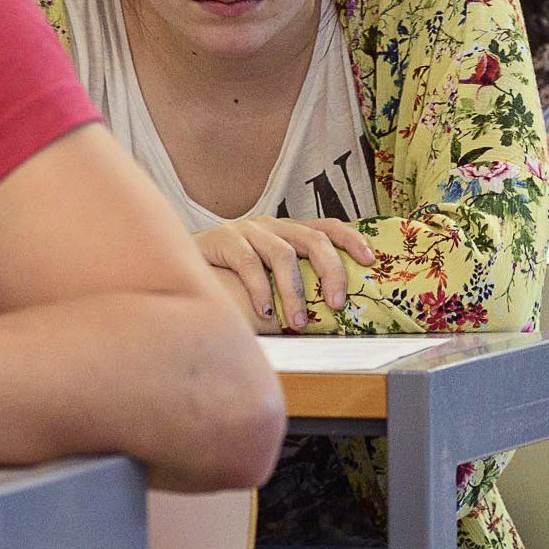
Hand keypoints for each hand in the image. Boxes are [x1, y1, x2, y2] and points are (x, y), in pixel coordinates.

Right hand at [195, 217, 377, 331]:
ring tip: (298, 323)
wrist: (176, 263)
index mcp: (288, 231)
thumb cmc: (231, 277)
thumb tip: (331, 312)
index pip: (328, 227)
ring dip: (295, 292)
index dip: (353, 240)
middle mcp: (272, 225)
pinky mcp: (223, 238)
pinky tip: (265, 313)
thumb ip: (294, 282)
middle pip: (313, 239)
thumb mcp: (268, 275)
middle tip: (337, 304)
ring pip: (283, 255)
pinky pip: (248, 264)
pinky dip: (260, 291)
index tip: (372, 261)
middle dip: (331, 272)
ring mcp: (248, 230)